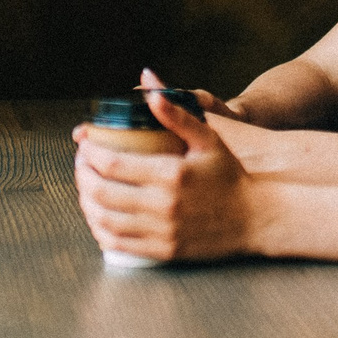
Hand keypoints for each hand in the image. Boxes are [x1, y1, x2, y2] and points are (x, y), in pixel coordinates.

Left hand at [73, 71, 259, 260]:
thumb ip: (175, 115)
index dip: (89, 153)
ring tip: (85, 188)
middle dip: (82, 175)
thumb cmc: (231, 176)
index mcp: (171, 174)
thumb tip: (149, 86)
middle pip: (102, 192)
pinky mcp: (165, 251)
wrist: (256, 217)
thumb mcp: (208, 139)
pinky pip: (120, 244)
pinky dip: (100, 230)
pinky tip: (98, 217)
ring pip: (105, 220)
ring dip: (86, 203)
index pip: (112, 164)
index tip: (84, 144)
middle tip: (81, 164)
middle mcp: (163, 205)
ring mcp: (163, 231)